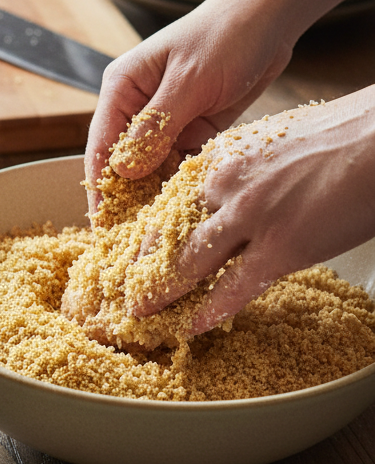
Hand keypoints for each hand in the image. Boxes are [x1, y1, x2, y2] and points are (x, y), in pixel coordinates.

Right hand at [84, 0, 295, 214]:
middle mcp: (138, 108)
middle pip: (124, 163)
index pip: (102, 147)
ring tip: (160, 234)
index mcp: (123, 90)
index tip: (102, 224)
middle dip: (127, 200)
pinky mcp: (192, 127)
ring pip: (153, 169)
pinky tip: (187, 212)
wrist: (272, 14)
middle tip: (131, 241)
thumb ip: (156, 127)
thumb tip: (123, 171)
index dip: (101, 188)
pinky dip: (184, 185)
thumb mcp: (190, 82)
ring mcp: (166, 120)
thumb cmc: (227, 34)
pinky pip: (181, 164)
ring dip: (157, 197)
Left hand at [130, 91, 374, 333]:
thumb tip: (228, 194)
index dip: (146, 235)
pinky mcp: (280, 247)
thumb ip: (240, 170)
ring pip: (188, 266)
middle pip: (165, 236)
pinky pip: (233, 289)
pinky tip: (193, 327)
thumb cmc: (340, 135)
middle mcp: (222, 186)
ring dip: (161, 295)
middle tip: (123, 290)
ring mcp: (248, 218)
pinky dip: (209, 312)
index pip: (166, 203)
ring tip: (140, 315)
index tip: (131, 253)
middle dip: (141, 268)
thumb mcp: (270, 140)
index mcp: (218, 158)